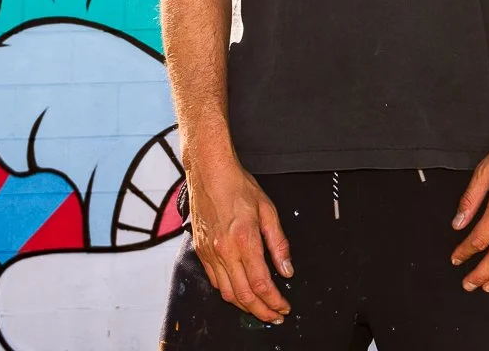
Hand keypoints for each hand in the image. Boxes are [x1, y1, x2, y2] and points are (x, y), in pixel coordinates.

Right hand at [184, 150, 294, 324]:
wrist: (210, 173)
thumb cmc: (238, 186)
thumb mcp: (268, 211)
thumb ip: (279, 244)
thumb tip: (287, 269)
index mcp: (244, 240)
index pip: (261, 283)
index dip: (275, 301)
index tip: (284, 306)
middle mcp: (224, 250)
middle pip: (243, 295)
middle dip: (262, 311)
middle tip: (275, 316)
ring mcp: (210, 252)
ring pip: (226, 293)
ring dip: (244, 306)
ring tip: (259, 309)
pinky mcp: (201, 251)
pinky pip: (214, 281)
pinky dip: (228, 292)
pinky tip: (239, 292)